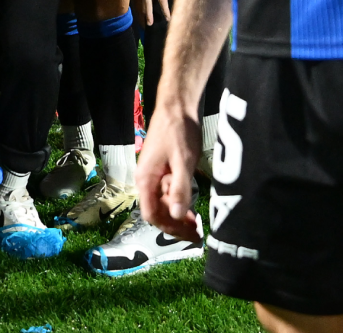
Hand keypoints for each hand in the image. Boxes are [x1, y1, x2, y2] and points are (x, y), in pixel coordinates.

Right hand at [135, 98, 204, 240]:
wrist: (176, 106)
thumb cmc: (179, 132)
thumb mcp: (183, 162)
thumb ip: (179, 189)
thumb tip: (177, 216)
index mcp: (145, 179)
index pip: (152, 214)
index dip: (170, 228)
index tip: (189, 235)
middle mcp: (145, 180)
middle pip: (158, 211)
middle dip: (176, 226)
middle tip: (197, 235)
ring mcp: (153, 176)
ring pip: (163, 204)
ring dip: (178, 216)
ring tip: (197, 225)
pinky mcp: (162, 171)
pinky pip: (167, 194)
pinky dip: (178, 203)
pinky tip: (191, 208)